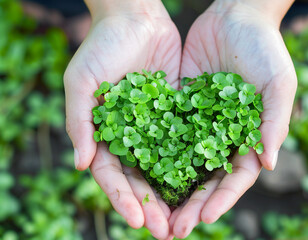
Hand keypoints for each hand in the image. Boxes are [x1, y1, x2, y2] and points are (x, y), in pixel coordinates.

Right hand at [64, 1, 180, 238]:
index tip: (136, 221)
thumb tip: (80, 165)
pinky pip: (187, 141)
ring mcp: (156, 126)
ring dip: (175, 193)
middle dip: (152, 206)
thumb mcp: (81, 82)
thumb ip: (79, 122)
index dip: (123, 199)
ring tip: (187, 219)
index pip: (113, 175)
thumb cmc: (102, 46)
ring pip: (166, 166)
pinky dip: (194, 162)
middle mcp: (132, 134)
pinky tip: (206, 182)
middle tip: (166, 232)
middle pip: (142, 178)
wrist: (135, 18)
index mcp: (105, 133)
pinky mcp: (178, 113)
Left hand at [170, 0, 296, 237]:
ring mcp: (198, 122)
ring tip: (152, 211)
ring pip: (181, 161)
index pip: (236, 176)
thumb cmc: (264, 49)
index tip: (205, 218)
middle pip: (205, 177)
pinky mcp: (178, 106)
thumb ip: (274, 122)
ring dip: (168, 188)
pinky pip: (164, 133)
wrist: (235, 16)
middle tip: (173, 230)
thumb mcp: (278, 84)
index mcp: (248, 136)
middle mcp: (221, 134)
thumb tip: (268, 164)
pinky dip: (153, 153)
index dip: (222, 199)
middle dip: (191, 204)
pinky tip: (138, 172)